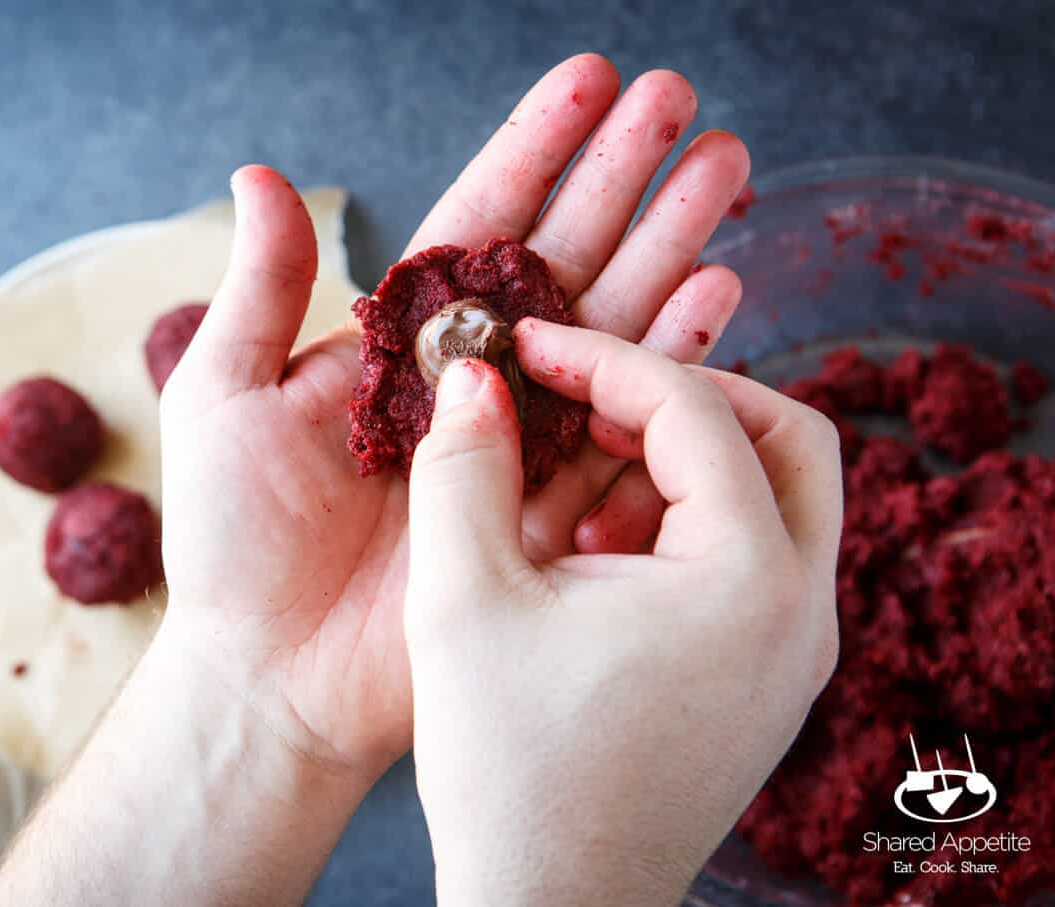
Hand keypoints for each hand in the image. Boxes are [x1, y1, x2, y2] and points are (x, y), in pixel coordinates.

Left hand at [158, 54, 751, 790]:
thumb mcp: (225, 395)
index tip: (593, 81)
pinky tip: (718, 292)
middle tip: (685, 106)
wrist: (271, 677)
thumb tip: (263, 173)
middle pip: (563, 261)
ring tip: (725, 172)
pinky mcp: (556, 511)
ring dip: (669, 247)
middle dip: (624, 181)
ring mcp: (521, 443)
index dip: (536, 152)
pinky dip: (675, 358)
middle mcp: (470, 380)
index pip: (478, 223)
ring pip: (609, 328)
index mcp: (398, 341)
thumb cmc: (233, 541)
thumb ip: (264, 287)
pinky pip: (626, 424)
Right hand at [403, 322, 841, 904]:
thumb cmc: (508, 770)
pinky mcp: (767, 683)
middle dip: (684, 396)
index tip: (529, 345)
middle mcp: (800, 613)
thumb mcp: (462, 600)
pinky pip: (756, 562)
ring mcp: (793, 654)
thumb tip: (473, 373)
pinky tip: (599, 554)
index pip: (695, 411)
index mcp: (746, 580)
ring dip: (688, 459)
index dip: (603, 358)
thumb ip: (463, 466)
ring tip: (584, 477)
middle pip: (786, 438)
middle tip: (589, 398)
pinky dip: (689, 524)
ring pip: (779, 498)